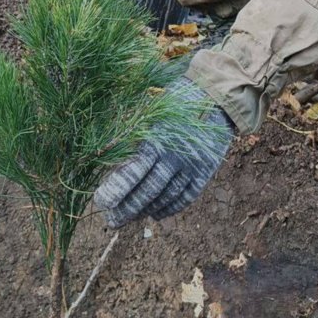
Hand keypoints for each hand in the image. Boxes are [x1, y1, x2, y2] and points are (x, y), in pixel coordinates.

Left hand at [93, 77, 233, 227]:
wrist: (215, 98)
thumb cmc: (175, 100)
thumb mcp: (150, 111)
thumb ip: (132, 134)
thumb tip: (109, 153)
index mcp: (156, 141)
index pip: (131, 173)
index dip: (115, 190)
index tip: (101, 202)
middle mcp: (174, 159)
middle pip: (147, 192)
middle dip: (127, 209)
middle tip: (112, 220)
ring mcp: (191, 168)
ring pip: (165, 198)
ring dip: (146, 210)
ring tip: (130, 217)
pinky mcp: (204, 173)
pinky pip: (185, 198)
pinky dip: (169, 209)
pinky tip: (155, 214)